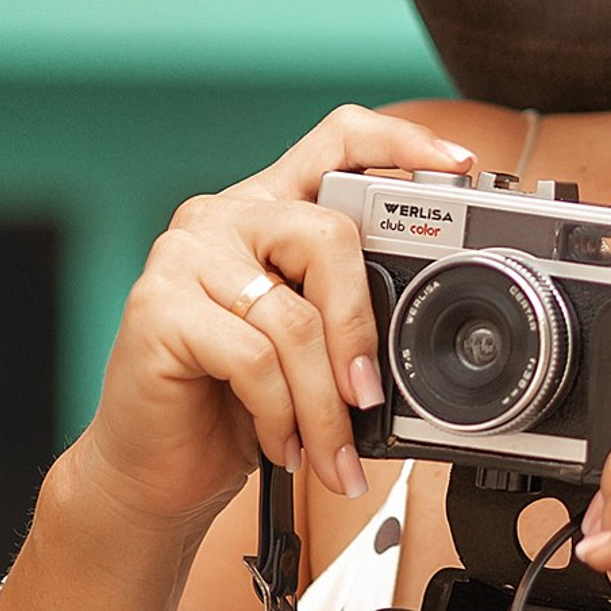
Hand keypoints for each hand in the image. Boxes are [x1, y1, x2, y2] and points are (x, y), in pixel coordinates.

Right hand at [73, 105, 477, 538]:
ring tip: (329, 448)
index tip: (457, 167)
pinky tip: (279, 441)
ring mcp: (184, 256)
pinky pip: (255, 358)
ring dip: (324, 403)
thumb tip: (421, 328)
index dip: (401, 143)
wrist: (152, 470)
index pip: (339, 140)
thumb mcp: (306, 344)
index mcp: (268, 208)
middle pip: (330, 237)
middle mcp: (224, 216)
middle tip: (369, 396)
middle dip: (361, 330)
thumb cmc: (233, 403)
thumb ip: (345, 310)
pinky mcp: (157, 307)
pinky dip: (281, 413)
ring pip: (295, 319)